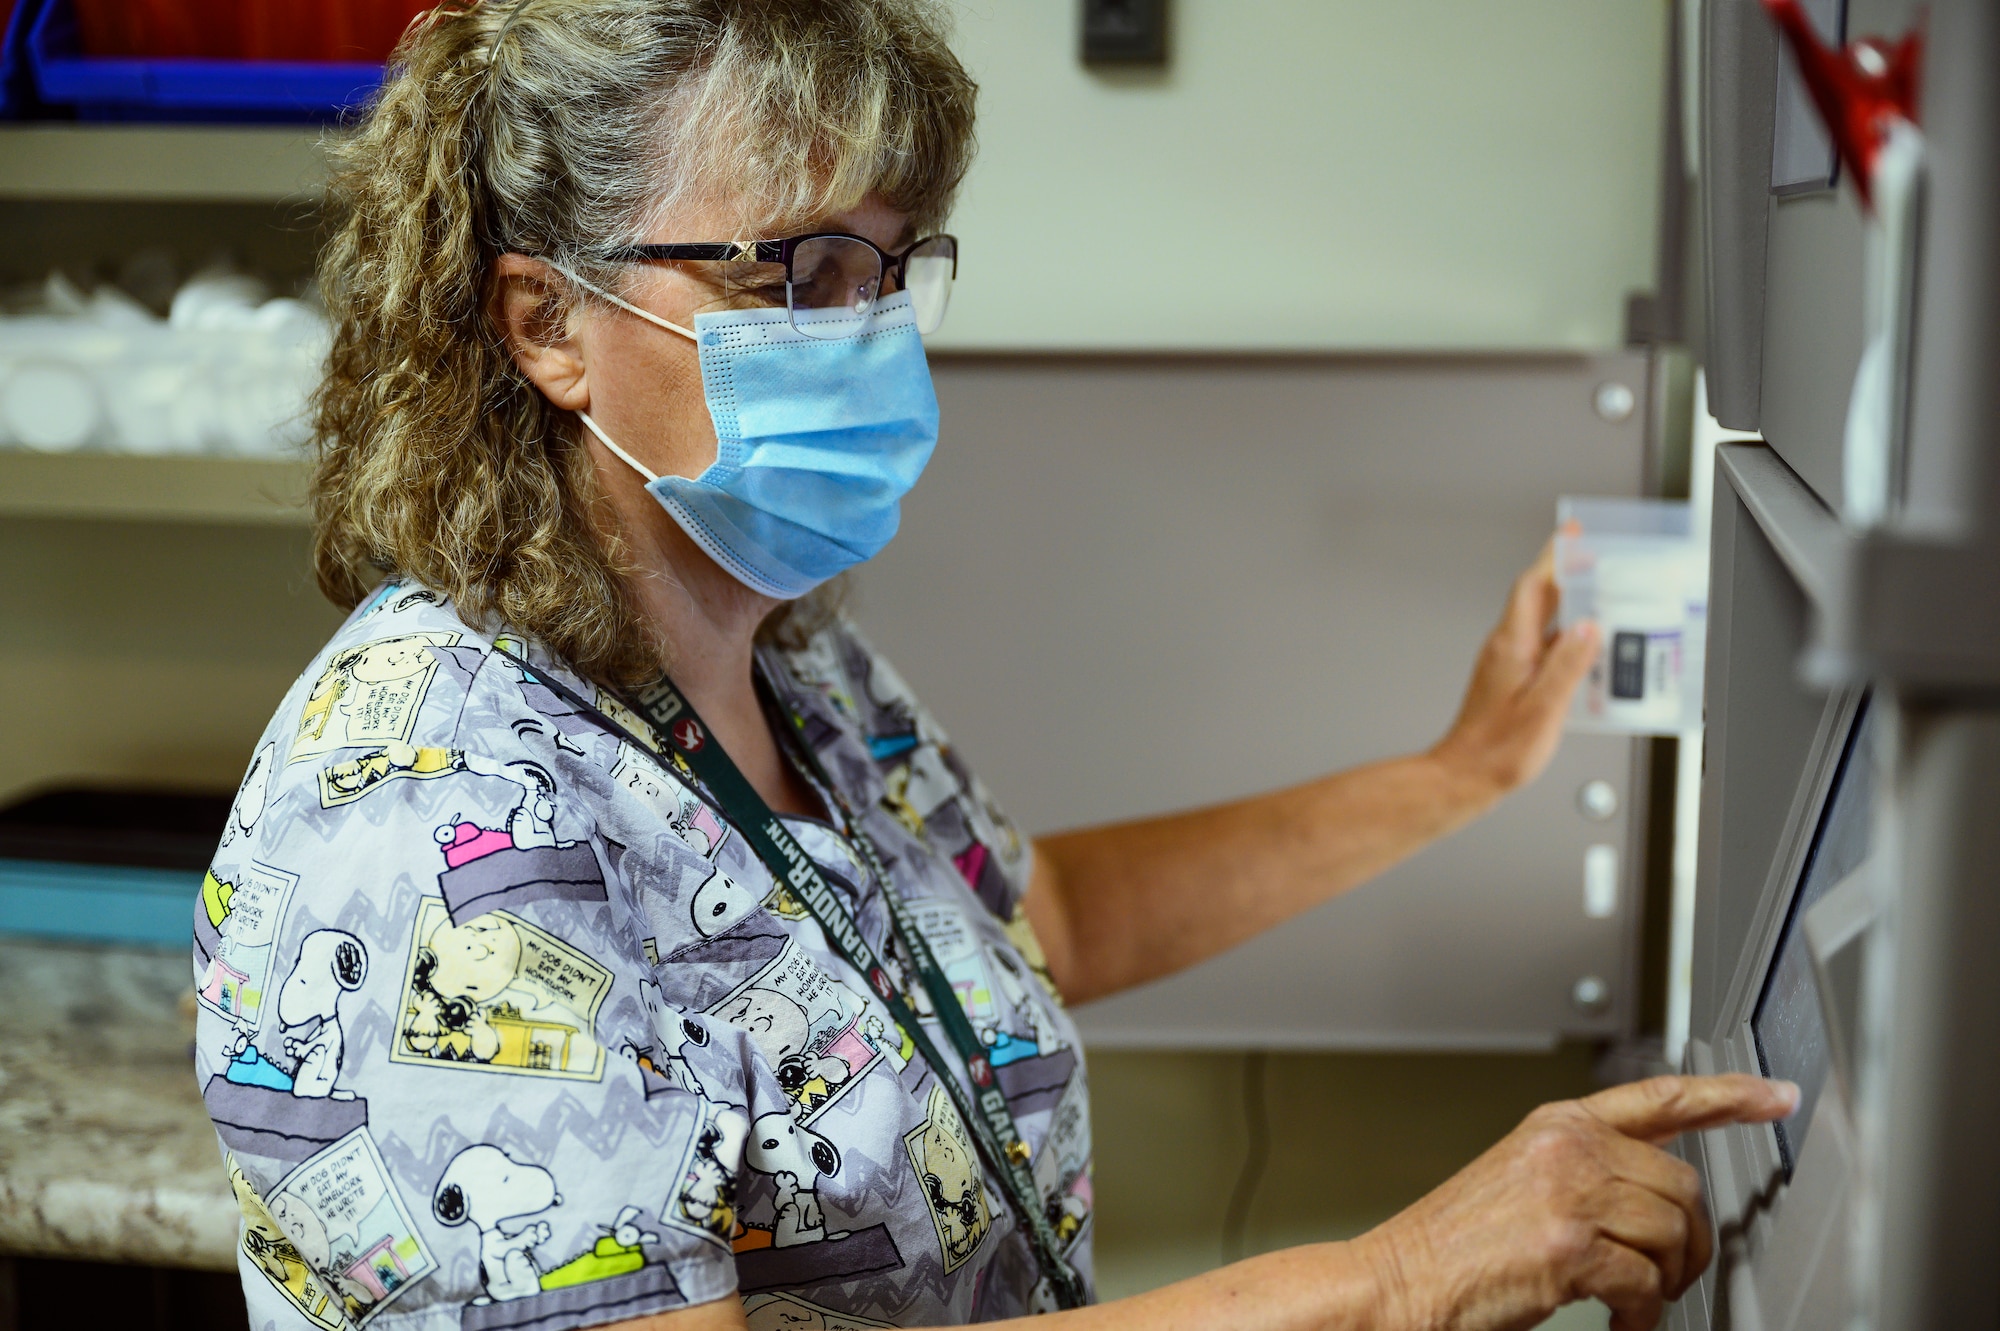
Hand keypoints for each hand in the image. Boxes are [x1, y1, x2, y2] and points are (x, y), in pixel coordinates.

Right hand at [1361, 1074, 1798, 1330]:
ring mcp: (1568, 1192)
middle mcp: (1567, 1146)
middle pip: (1683, 1186)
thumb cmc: (1456, 1244)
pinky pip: (1646, 1285)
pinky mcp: (1569, 1246)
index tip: (1775, 1096)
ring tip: (1631, 1303)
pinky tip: (1617, 1322)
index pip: (1662, 1097)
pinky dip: (1641, 1317)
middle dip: (1689, 1245)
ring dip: (1664, 1284)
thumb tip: (1661, 1197)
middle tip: (1665, 1277)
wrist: (1402, 1279)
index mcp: (1558, 1124)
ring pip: (1673, 1235)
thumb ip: (1588, 1169)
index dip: (1728, 1094)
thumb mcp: (1523, 1179)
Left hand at [1431, 542, 1597, 799]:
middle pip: (1538, 598)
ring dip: (1569, 606)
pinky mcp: (1510, 680)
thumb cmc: (1496, 751)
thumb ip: (1567, 665)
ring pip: (1541, 622)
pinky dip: (1565, 639)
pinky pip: (1542, 646)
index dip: (1554, 557)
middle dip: (1566, 573)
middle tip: (1595, 556)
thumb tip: (1589, 628)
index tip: (1572, 533)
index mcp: (1511, 647)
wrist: (1464, 777)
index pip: (1533, 586)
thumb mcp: (1543, 709)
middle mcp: (1505, 649)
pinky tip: (1586, 652)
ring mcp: (1506, 663)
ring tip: (1602, 600)